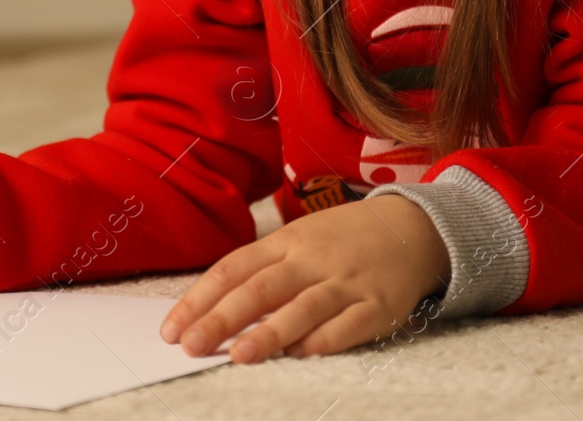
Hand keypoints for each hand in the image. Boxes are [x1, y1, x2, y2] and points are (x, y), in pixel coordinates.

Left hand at [161, 194, 450, 362]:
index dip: (200, 299)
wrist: (410, 227)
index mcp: (285, 242)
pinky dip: (326, 340)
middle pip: (261, 288)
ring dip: (270, 332)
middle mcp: (312, 260)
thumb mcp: (297, 241)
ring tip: (239, 356)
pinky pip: (349, 325)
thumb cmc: (340, 240)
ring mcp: (346, 282)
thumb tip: (212, 309)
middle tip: (192, 345)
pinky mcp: (379, 305)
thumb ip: (261, 271)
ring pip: (303, 306)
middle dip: (223, 318)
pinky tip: (303, 355)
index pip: (233, 269)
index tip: (172, 328)